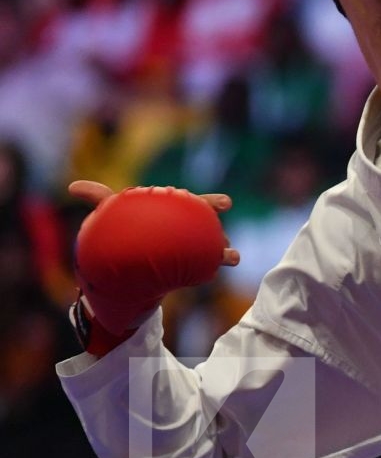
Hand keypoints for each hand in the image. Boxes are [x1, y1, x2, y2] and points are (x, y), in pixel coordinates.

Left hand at [67, 181, 239, 352]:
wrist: (134, 259)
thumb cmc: (131, 228)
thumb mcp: (116, 213)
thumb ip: (100, 198)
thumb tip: (72, 185)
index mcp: (178, 211)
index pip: (197, 204)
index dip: (211, 202)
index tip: (227, 203)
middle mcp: (190, 227)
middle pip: (209, 224)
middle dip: (219, 226)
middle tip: (228, 226)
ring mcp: (194, 247)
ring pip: (213, 246)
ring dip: (223, 250)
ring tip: (231, 256)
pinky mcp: (193, 266)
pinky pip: (208, 267)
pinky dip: (214, 268)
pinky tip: (215, 272)